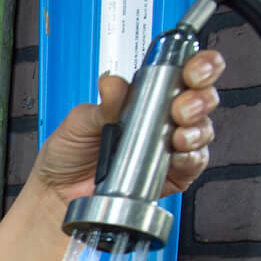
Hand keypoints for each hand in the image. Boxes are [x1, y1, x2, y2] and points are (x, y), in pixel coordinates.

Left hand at [26, 49, 225, 203]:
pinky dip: (191, 157)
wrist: (58, 194)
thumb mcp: (80, 121)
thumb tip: (114, 83)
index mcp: (144, 96)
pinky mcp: (172, 174)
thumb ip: (104, 104)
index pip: (182, 72)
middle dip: (199, 98)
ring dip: (196, 129)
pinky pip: (194, 163)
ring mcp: (169, 146)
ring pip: (202, 130)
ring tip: (177, 133)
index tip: (193, 68)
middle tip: (181, 106)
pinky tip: (178, 153)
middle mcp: (162, 119)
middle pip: (201, 99)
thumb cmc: (67, 155)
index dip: (197, 66)